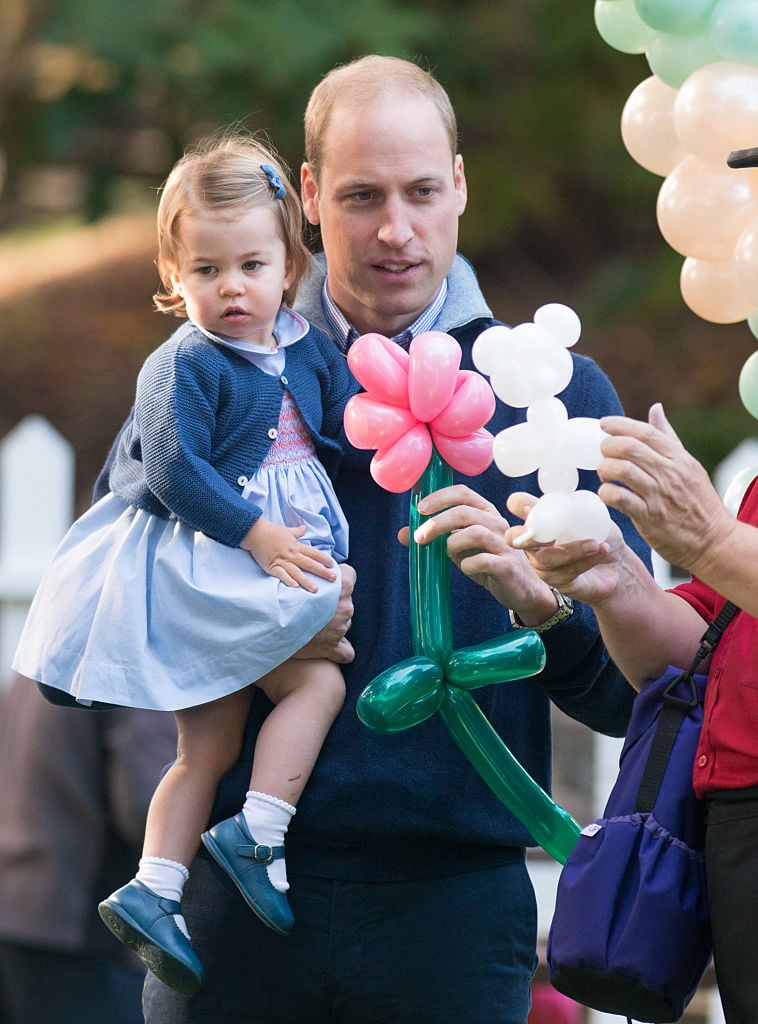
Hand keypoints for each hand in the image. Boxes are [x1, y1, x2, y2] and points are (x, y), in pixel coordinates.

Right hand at [241, 517, 336, 591]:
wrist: (255, 533)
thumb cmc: (271, 531)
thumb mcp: (286, 530)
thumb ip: (297, 532)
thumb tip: (304, 528)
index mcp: (296, 546)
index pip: (313, 553)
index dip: (324, 559)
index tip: (332, 565)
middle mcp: (292, 554)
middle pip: (310, 564)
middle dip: (322, 572)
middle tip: (333, 578)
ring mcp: (282, 561)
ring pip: (297, 572)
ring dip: (307, 581)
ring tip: (315, 589)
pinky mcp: (272, 567)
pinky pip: (281, 575)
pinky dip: (288, 580)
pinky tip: (295, 587)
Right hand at [293, 564, 355, 662]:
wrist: (272, 624)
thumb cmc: (285, 600)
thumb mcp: (301, 581)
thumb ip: (316, 576)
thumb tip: (321, 574)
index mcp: (341, 588)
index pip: (350, 575)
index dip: (341, 578)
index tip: (331, 584)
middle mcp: (345, 608)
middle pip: (346, 601)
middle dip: (334, 603)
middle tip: (314, 606)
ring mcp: (341, 629)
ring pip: (344, 623)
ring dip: (333, 624)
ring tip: (312, 624)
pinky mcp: (333, 648)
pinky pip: (346, 652)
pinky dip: (340, 650)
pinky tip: (331, 646)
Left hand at [406, 484, 559, 624]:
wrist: (520, 589)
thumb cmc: (487, 562)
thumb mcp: (458, 548)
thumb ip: (436, 538)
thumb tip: (402, 533)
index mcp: (485, 512)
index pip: (463, 493)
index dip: (439, 497)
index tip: (419, 508)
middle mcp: (497, 523)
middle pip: (464, 512)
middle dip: (437, 522)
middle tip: (419, 537)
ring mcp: (504, 544)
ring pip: (475, 532)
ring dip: (452, 543)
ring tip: (446, 553)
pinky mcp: (507, 566)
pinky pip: (484, 560)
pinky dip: (469, 565)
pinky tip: (466, 569)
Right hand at [506, 492, 628, 605]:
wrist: (618, 564)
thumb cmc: (600, 534)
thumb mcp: (591, 513)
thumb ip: (575, 504)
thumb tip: (563, 496)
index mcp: (539, 517)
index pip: (518, 504)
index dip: (519, 504)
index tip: (533, 507)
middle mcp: (534, 541)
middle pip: (514, 538)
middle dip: (529, 536)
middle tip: (551, 536)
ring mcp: (542, 563)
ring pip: (545, 559)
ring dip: (572, 550)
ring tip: (596, 544)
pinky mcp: (557, 581)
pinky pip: (565, 572)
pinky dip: (585, 560)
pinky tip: (601, 550)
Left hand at [597, 403, 735, 572]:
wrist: (712, 540)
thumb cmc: (697, 501)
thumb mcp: (688, 465)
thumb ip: (668, 438)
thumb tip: (655, 409)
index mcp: (679, 458)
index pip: (646, 433)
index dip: (620, 424)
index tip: (604, 423)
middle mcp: (669, 473)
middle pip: (630, 448)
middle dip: (608, 446)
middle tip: (602, 452)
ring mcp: (659, 495)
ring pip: (622, 470)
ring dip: (605, 468)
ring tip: (604, 473)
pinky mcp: (649, 517)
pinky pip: (620, 498)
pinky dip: (606, 493)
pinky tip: (606, 493)